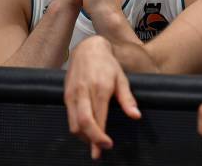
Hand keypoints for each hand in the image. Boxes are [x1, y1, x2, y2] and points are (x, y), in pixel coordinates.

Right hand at [64, 35, 141, 159]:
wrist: (88, 49)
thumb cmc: (108, 64)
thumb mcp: (122, 79)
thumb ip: (128, 99)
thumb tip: (136, 116)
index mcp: (100, 89)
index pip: (97, 119)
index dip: (101, 136)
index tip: (107, 146)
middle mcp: (83, 92)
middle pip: (83, 124)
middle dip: (91, 141)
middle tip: (99, 152)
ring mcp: (72, 94)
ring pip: (73, 124)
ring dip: (83, 137)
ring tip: (94, 142)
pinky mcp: (66, 95)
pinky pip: (69, 117)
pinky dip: (77, 128)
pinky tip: (86, 131)